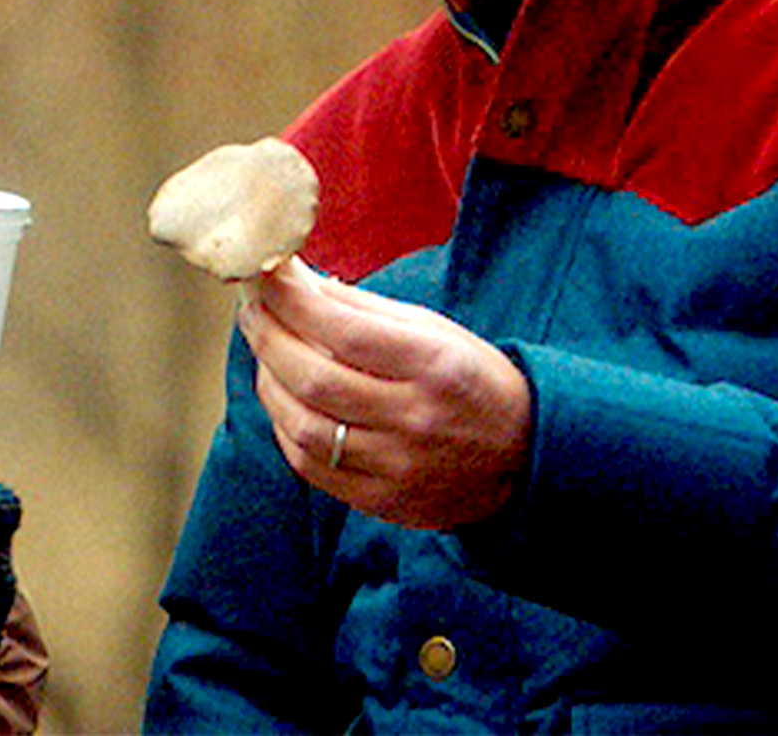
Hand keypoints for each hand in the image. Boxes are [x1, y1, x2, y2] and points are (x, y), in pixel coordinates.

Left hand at [239, 260, 531, 529]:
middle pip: (314, 378)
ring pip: (303, 425)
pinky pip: (311, 464)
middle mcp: (415, 419)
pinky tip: (285, 399)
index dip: (292, 300)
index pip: (344, 330)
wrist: (525, 458)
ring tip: (265, 353)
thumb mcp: (433, 329)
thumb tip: (298, 282)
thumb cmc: (471, 379)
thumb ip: (363, 308)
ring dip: (269, 383)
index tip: (265, 276)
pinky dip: (285, 426)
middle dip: (269, 337)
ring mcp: (397, 467)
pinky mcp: (381, 501)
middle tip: (252, 310)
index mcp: (434, 365)